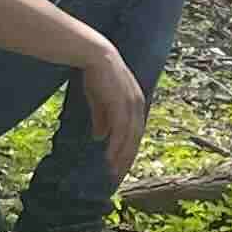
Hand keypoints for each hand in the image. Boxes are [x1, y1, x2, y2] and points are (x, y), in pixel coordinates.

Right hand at [76, 40, 148, 180]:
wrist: (95, 56)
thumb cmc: (97, 76)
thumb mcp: (99, 101)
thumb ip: (102, 118)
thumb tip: (101, 138)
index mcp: (135, 103)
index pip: (134, 131)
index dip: (128, 148)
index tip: (119, 163)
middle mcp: (137, 105)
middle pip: (135, 137)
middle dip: (127, 157)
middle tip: (118, 174)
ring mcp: (131, 105)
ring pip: (129, 137)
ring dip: (122, 156)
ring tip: (113, 171)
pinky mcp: (121, 104)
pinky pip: (120, 131)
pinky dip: (116, 146)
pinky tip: (109, 158)